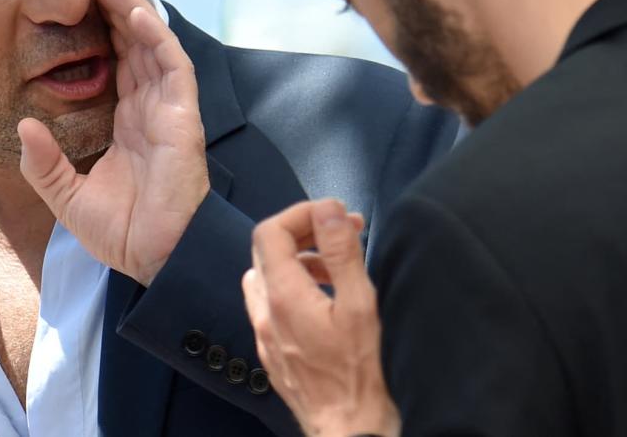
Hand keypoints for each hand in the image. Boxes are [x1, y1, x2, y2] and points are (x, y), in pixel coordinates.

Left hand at [19, 0, 208, 285]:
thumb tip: (23, 127)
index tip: (77, 0)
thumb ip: (45, 164)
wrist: (157, 257)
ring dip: (132, 7)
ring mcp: (169, 109)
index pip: (117, 62)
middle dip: (114, 5)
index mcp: (129, 122)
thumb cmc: (123, 232)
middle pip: (134, 43)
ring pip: (153, 44)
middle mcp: (151, 108)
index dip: (101, 29)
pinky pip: (172, 65)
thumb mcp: (68, 197)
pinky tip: (134, 12)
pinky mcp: (183, 116)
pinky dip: (155, 36)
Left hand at [243, 199, 399, 436]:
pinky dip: (293, 289)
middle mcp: (265, 314)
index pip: (270, 232)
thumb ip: (341, 253)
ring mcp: (266, 336)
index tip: (334, 215)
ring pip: (266, 279)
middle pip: (266, 252)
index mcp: (283, 296)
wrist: (352, 430)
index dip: (300, 213)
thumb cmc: (361, 375)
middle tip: (343, 233)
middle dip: (304, 233)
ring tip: (336, 268)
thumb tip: (328, 210)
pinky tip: (324, 301)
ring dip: (298, 262)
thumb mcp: (361, 305)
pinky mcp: (273, 354)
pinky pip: (271, 307)